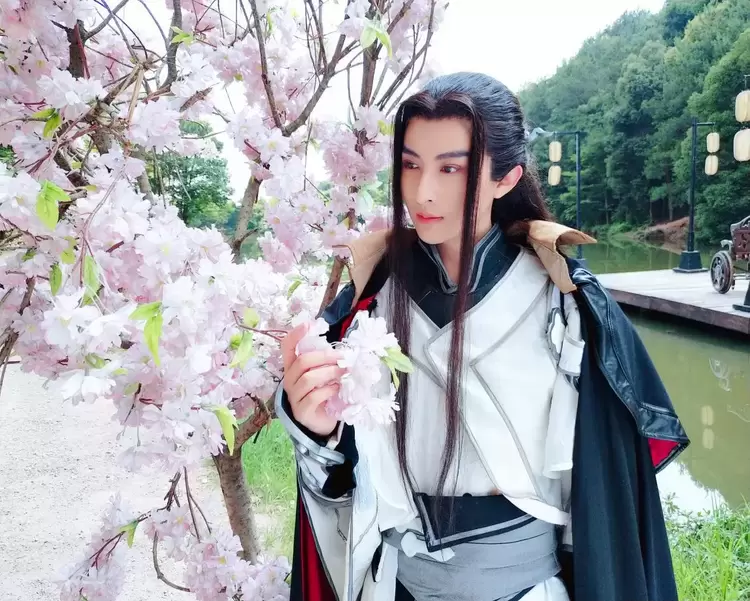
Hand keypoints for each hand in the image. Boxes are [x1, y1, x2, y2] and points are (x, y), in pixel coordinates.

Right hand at [281, 323, 342, 437]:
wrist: (322, 423)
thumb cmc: (323, 393)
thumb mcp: (323, 375)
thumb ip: (326, 362)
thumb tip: (343, 350)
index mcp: (293, 367)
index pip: (287, 347)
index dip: (295, 334)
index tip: (309, 325)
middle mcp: (290, 380)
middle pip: (302, 361)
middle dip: (325, 357)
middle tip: (342, 358)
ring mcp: (294, 396)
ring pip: (308, 378)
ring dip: (329, 373)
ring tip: (343, 373)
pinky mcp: (302, 411)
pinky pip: (313, 397)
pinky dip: (328, 390)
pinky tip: (336, 389)